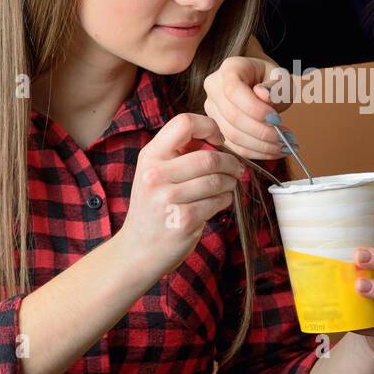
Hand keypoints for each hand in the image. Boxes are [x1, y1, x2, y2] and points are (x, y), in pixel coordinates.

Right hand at [117, 113, 245, 277]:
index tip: (218, 140)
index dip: (209, 127)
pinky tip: (220, 202)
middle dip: (231, 163)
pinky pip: (218, 201)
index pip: (184, 122)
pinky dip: (226, 199)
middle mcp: (155, 175)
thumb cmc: (154, 207)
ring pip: (217, 180)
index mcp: (150, 156)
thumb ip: (179, 152)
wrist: (137, 250)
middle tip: (236, 169)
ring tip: (229, 185)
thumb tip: (213, 134)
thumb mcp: (155, 172)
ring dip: (231, 182)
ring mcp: (167, 198)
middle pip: (209, 157)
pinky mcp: (182, 220)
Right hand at [202, 55, 301, 159]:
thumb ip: (276, 87)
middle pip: (232, 116)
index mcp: (229, 68)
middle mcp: (214, 88)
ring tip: (284, 146)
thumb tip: (263, 96)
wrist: (263, 87)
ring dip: (261, 146)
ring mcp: (212, 110)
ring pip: (232, 135)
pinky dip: (256, 152)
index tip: (277, 119)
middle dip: (261, 132)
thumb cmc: (273, 81)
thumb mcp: (282, 79)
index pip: (233, 90)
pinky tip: (274, 151)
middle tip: (286, 139)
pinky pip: (234, 146)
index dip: (254, 108)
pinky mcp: (216, 129)